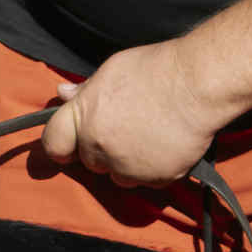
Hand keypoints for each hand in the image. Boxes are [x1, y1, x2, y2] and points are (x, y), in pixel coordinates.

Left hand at [41, 41, 232, 186]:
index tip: (68, 144)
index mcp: (85, 117)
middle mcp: (100, 147)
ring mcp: (127, 167)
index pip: (53, 143)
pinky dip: (153, 169)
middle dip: (101, 150)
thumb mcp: (112, 70)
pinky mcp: (154, 179)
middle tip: (125, 128)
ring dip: (126, 164)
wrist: (198, 86)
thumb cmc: (156, 70)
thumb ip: (85, 90)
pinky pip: (147, 182)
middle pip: (89, 162)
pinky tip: (165, 145)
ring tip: (148, 137)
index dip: (60, 143)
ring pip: (118, 176)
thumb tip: (62, 93)